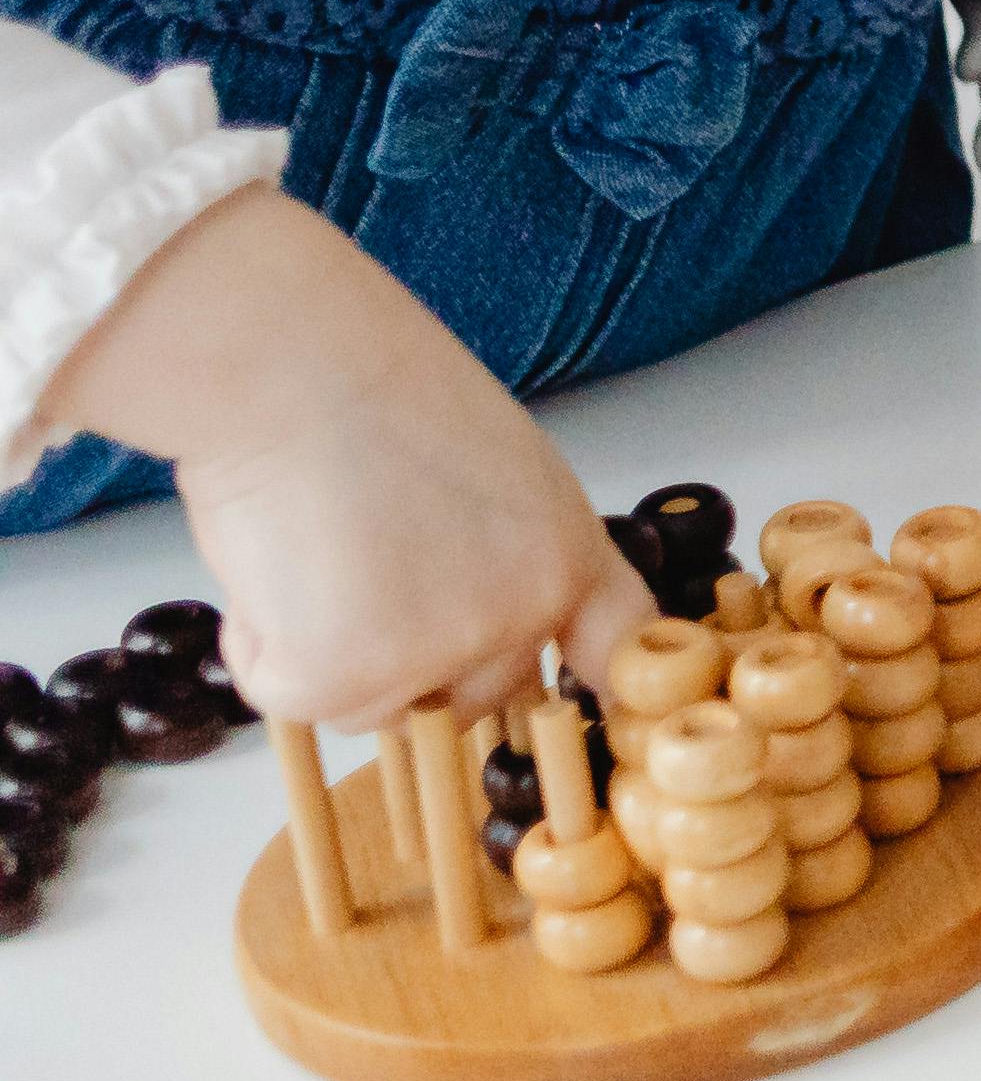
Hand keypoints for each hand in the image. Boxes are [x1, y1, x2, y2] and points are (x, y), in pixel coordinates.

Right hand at [42, 186, 649, 722]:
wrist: (300, 373)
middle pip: (468, 698)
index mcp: (568, 556)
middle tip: (359, 569)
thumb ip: (501, 553)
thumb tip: (460, 618)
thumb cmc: (378, 398)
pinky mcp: (345, 678)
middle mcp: (523, 616)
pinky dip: (260, 647)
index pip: (620, 648)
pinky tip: (275, 566)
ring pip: (369, 707)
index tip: (570, 697)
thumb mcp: (497, 473)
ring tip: (315, 548)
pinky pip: (288, 696)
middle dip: (407, 664)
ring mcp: (438, 655)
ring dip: (323, 652)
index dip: (594, 684)